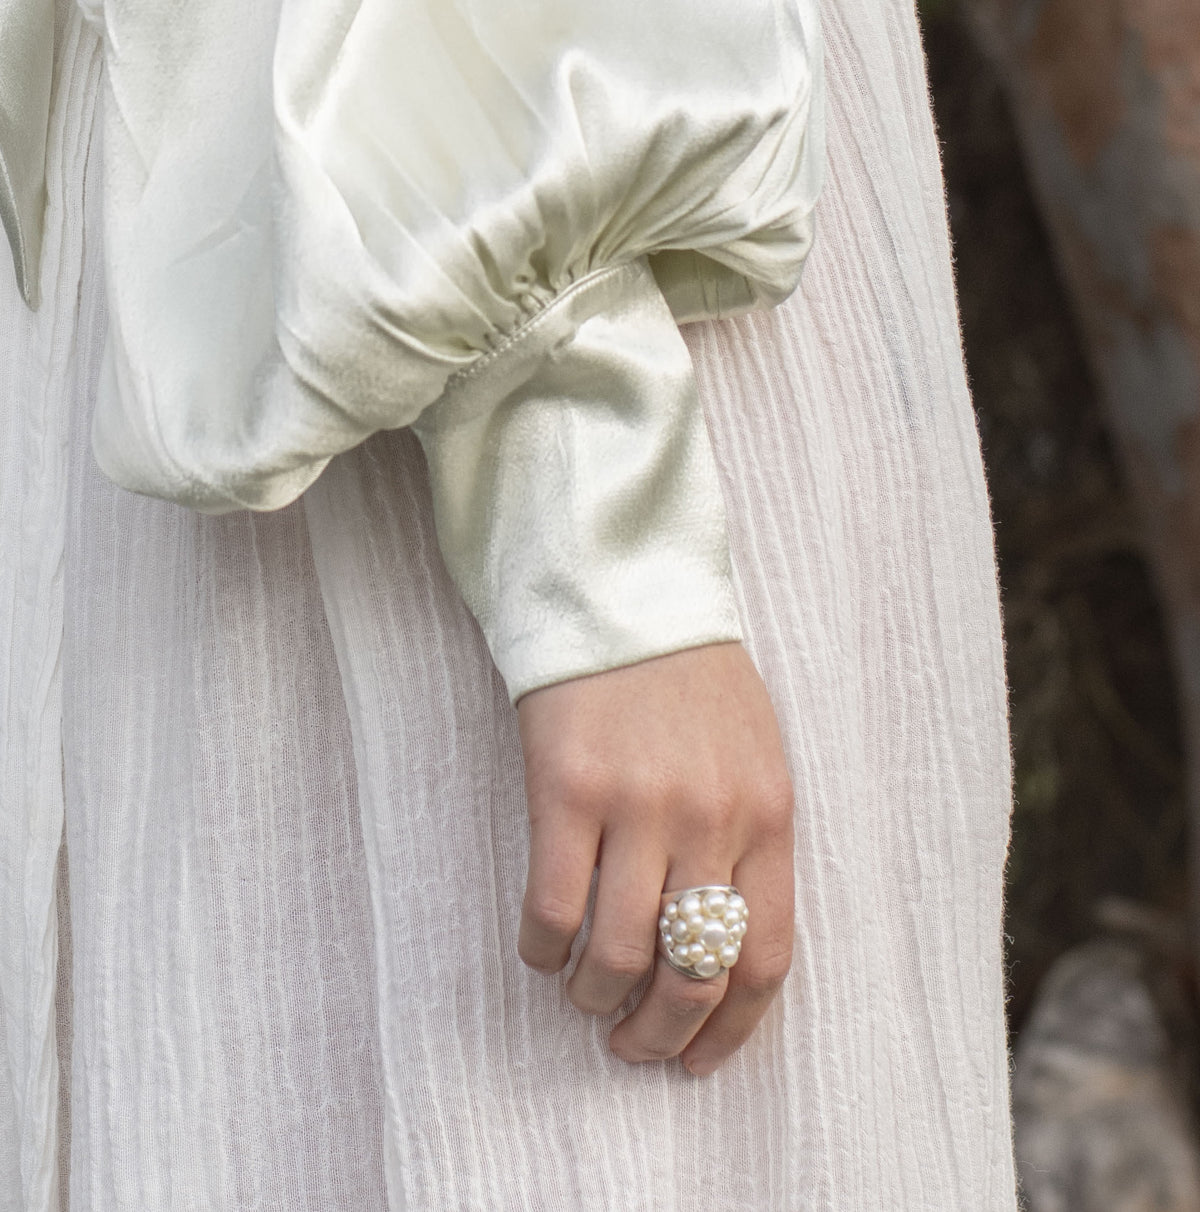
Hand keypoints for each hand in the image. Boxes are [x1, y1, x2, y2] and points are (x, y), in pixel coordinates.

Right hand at [515, 641, 794, 1075]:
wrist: (625, 598)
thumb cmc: (692, 684)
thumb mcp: (754, 757)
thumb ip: (749, 843)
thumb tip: (717, 946)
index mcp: (767, 816)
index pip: (764, 957)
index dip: (731, 1029)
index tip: (699, 1060)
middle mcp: (710, 819)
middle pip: (693, 973)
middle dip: (660, 1033)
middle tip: (633, 1046)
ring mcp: (638, 805)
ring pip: (619, 954)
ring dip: (597, 998)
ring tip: (586, 996)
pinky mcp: (567, 790)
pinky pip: (553, 909)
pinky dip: (543, 951)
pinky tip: (542, 950)